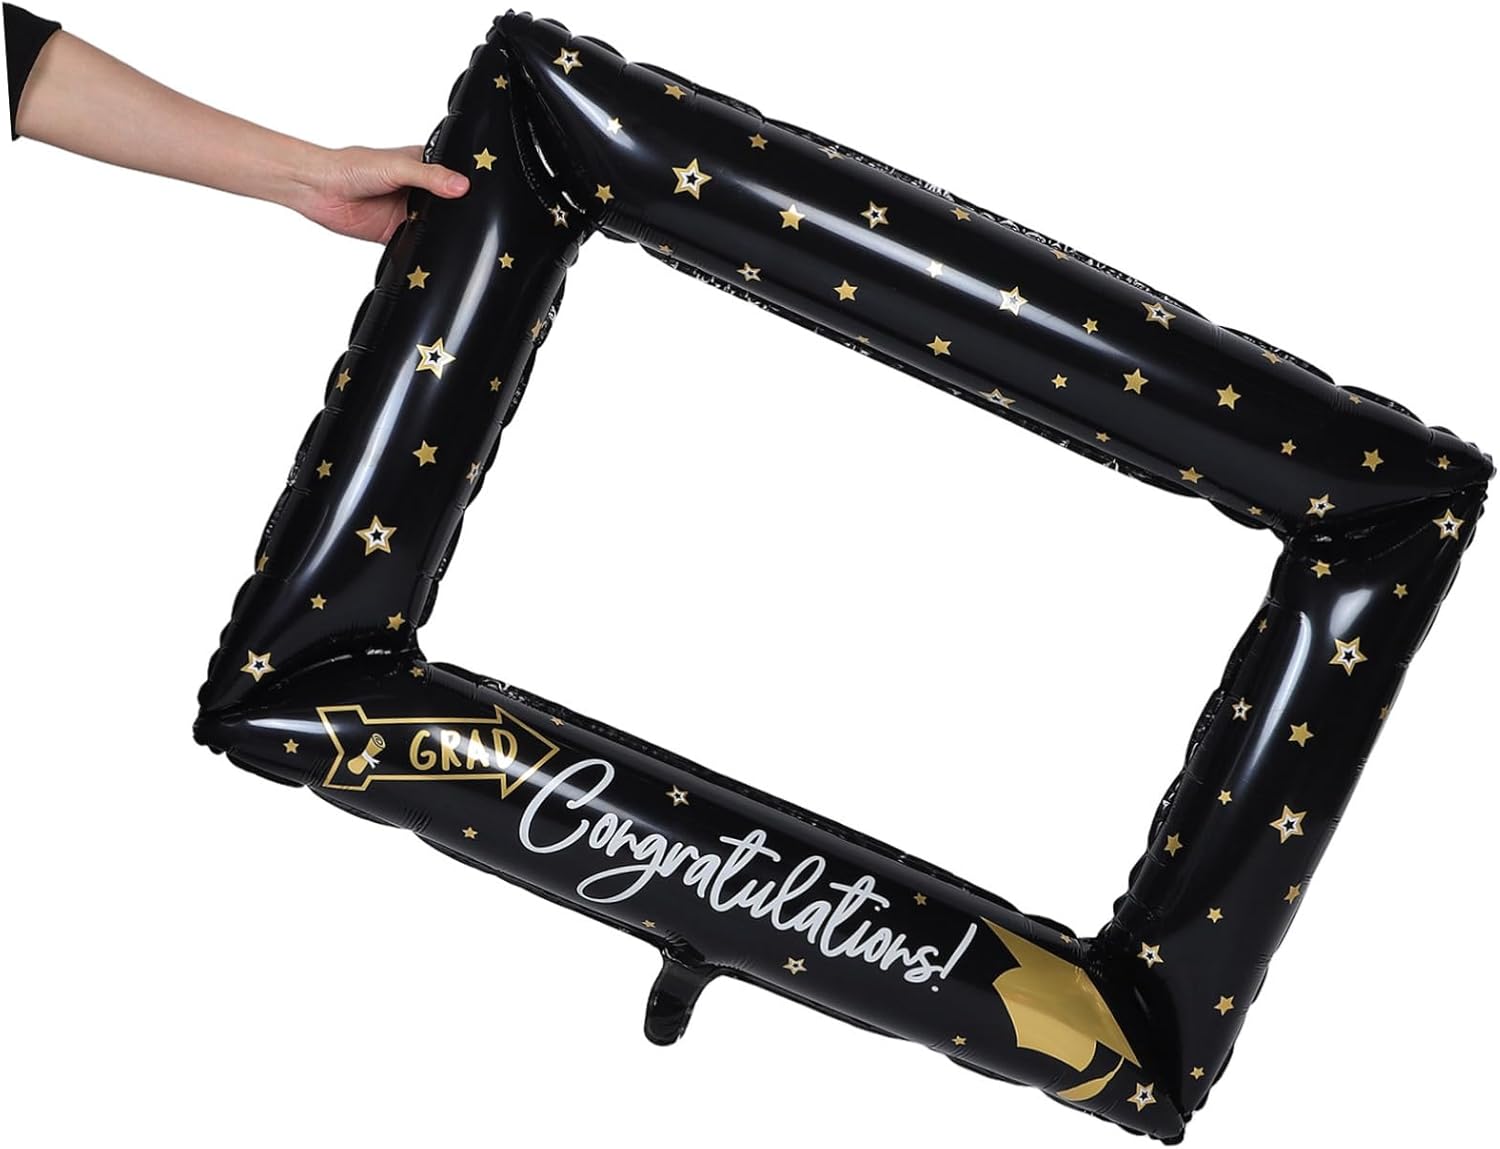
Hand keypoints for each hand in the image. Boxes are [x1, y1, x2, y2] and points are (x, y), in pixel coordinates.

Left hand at [291, 145, 470, 242]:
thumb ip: (430, 176)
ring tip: (455, 236)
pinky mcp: (396, 234)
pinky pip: (416, 245)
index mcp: (422, 167)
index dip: (468, 186)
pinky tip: (430, 250)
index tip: (484, 195)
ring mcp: (407, 213)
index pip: (453, 177)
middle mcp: (417, 190)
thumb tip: (460, 185)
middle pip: (448, 206)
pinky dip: (422, 249)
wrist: (319, 190)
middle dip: (457, 214)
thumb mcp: (397, 167)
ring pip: (435, 227)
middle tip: (474, 220)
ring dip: (440, 232)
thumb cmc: (350, 166)